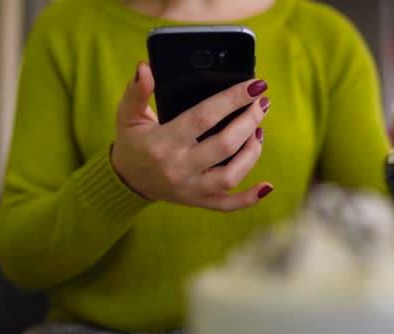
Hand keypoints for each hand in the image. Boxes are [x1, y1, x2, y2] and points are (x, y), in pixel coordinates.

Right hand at [111, 62, 272, 211]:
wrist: (126, 181)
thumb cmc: (132, 142)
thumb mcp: (127, 115)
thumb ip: (136, 91)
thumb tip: (146, 67)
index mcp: (163, 143)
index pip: (204, 117)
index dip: (232, 99)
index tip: (255, 84)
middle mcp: (179, 168)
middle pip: (225, 144)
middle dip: (249, 120)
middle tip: (262, 103)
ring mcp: (191, 188)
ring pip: (232, 175)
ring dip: (252, 152)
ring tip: (259, 130)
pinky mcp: (198, 201)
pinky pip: (228, 205)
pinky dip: (249, 198)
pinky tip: (266, 186)